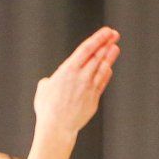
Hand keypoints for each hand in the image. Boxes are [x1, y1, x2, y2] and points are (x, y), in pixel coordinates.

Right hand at [32, 26, 119, 142]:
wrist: (57, 127)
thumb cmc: (47, 109)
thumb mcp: (44, 88)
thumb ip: (50, 80)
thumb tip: (50, 81)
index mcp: (68, 70)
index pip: (87, 49)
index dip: (98, 38)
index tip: (106, 31)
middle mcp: (81, 76)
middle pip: (97, 55)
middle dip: (107, 43)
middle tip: (114, 34)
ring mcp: (90, 87)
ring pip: (103, 67)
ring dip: (109, 56)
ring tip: (115, 47)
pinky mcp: (94, 98)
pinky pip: (102, 82)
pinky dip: (106, 73)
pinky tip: (108, 68)